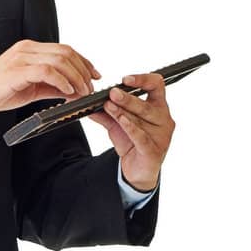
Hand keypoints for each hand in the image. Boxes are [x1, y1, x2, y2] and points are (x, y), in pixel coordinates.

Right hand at [0, 39, 100, 118]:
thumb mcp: (30, 89)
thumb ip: (51, 87)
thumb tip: (73, 91)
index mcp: (30, 50)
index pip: (64, 49)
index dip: (83, 61)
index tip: (95, 75)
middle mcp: (27, 49)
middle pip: (66, 52)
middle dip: (83, 70)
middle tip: (90, 88)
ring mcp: (21, 58)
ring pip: (59, 60)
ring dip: (75, 77)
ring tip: (81, 92)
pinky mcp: (17, 70)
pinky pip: (47, 71)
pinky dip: (61, 81)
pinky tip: (67, 92)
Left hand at [84, 71, 174, 192]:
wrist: (137, 171)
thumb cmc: (132, 143)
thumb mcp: (117, 124)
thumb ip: (105, 112)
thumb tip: (87, 100)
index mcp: (158, 107)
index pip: (157, 85)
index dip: (143, 79)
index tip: (125, 79)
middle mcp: (163, 119)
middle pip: (146, 105)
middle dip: (127, 98)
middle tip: (112, 92)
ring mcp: (161, 136)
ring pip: (141, 120)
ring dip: (123, 112)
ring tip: (108, 105)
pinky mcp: (153, 151)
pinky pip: (141, 137)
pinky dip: (130, 127)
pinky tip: (121, 120)